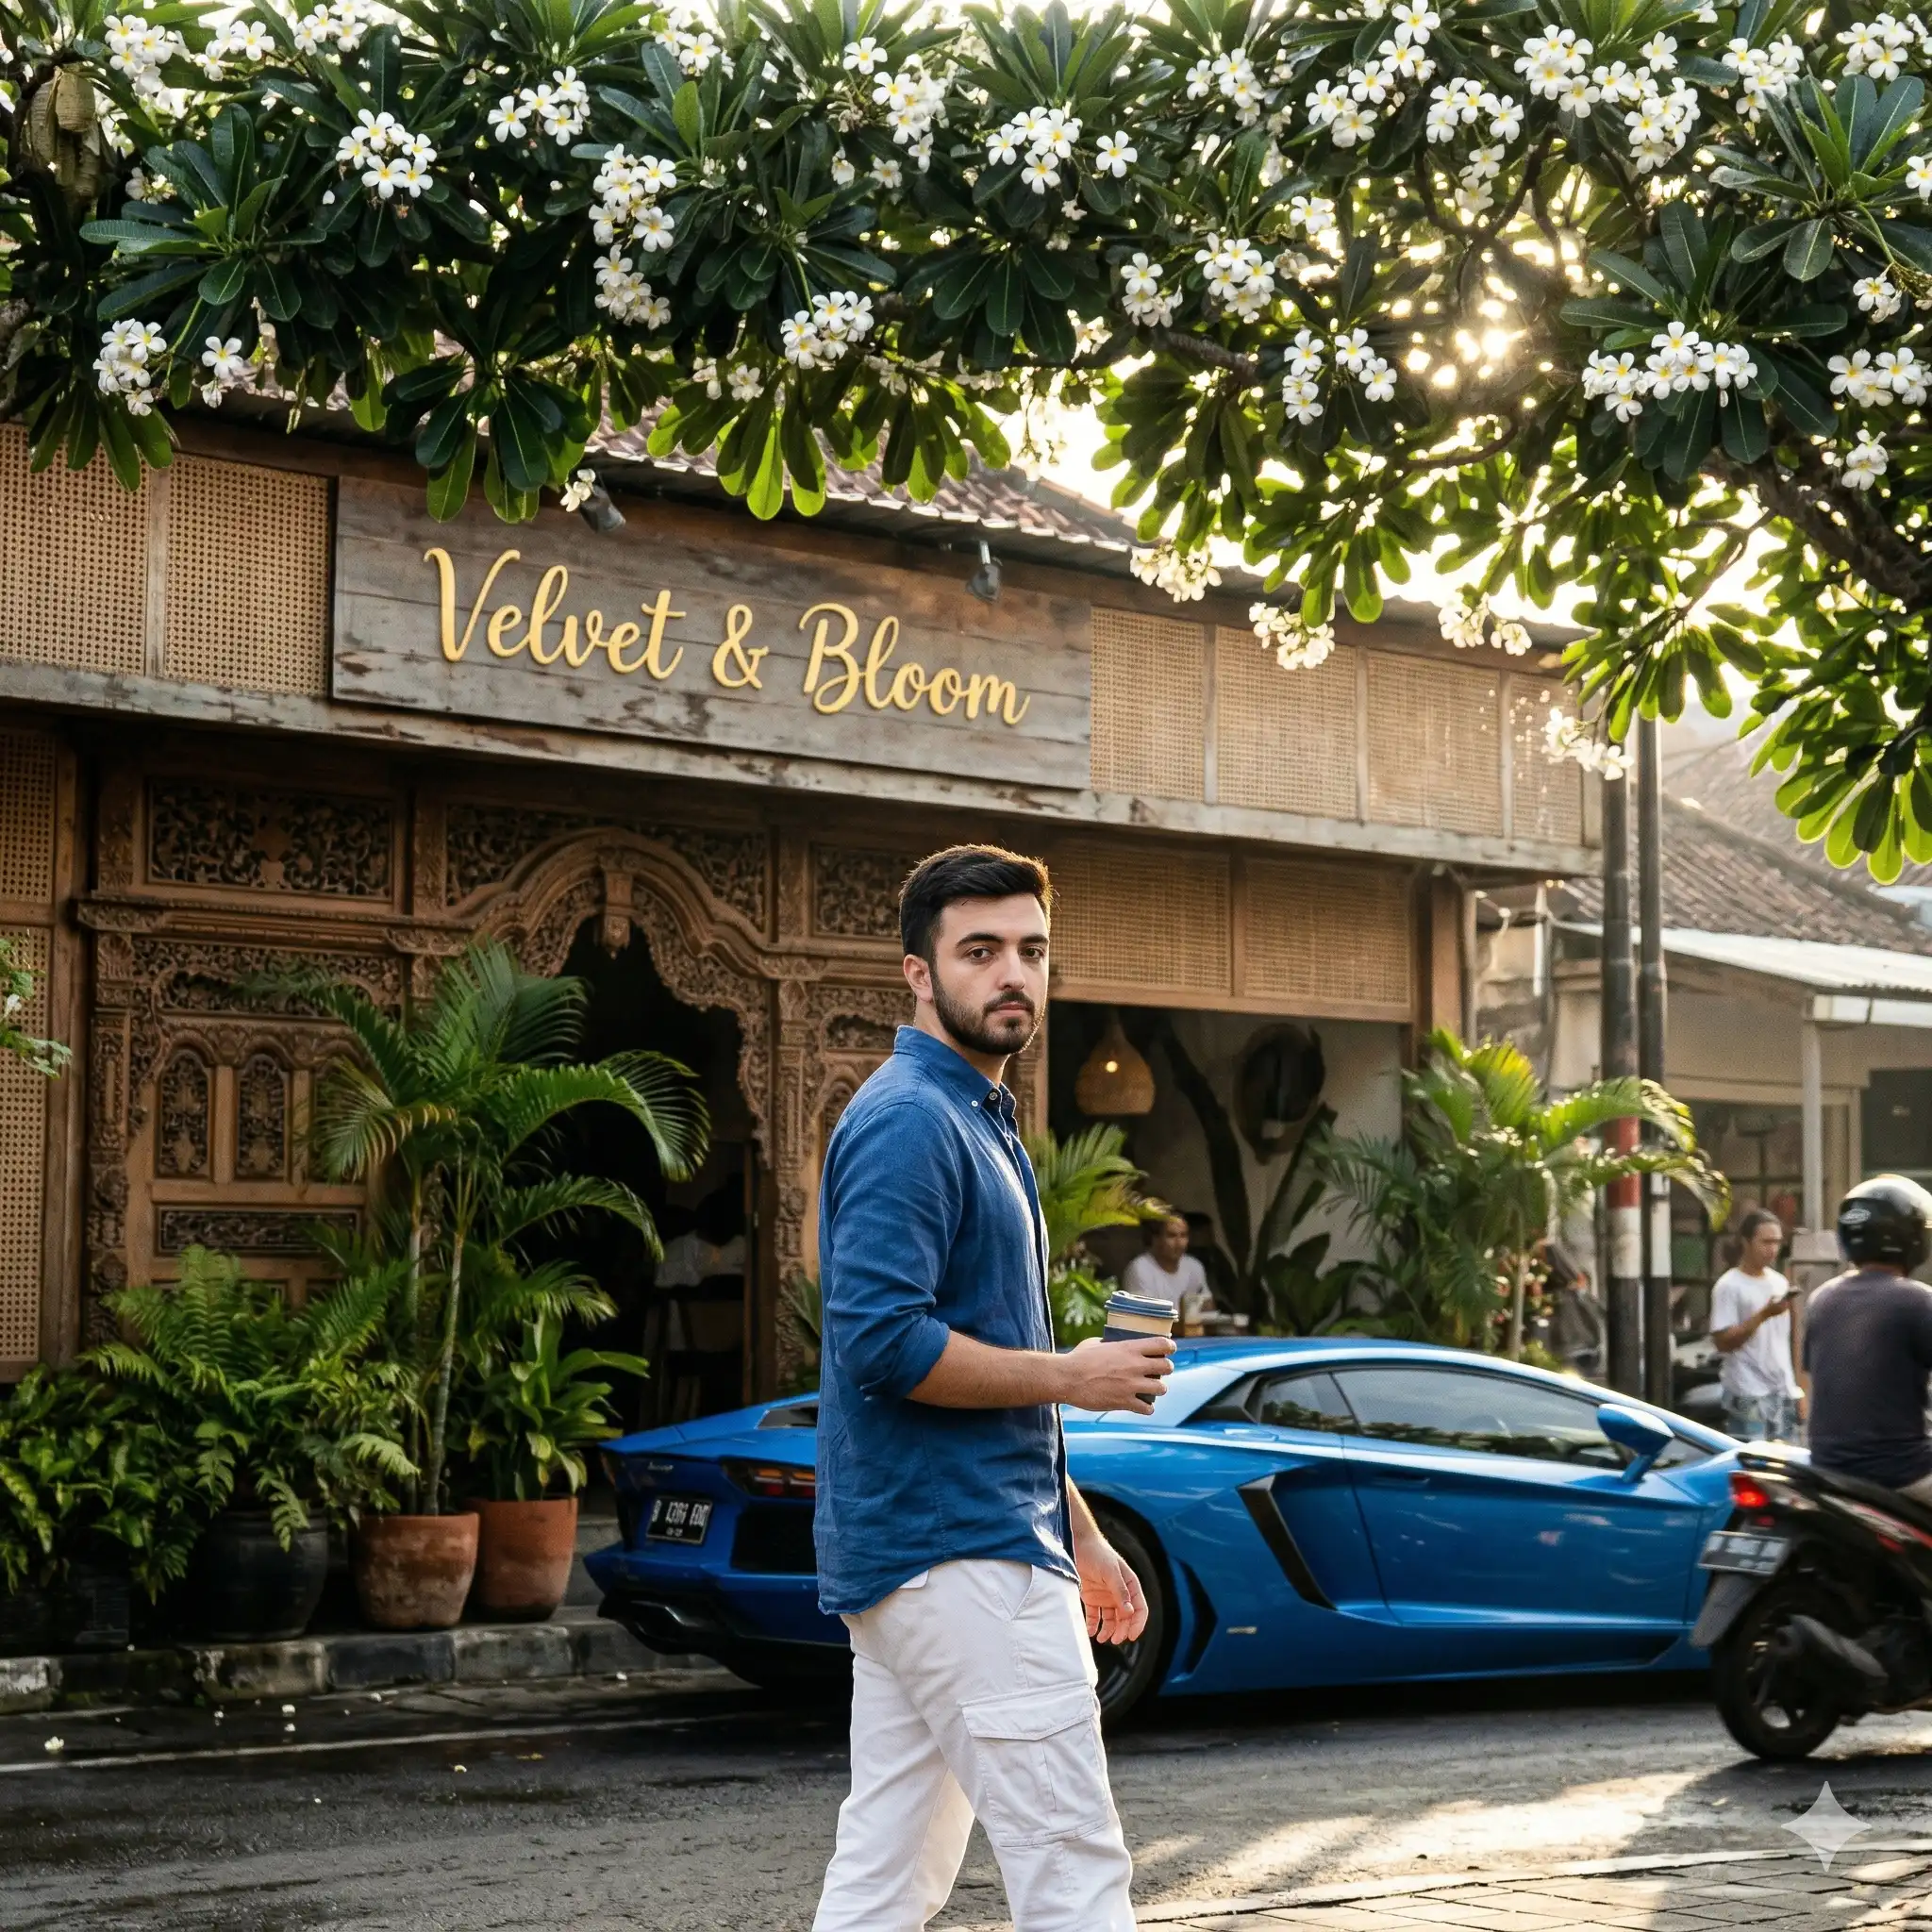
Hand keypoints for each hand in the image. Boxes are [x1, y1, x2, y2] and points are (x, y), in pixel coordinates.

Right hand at [1058, 1337, 1175, 1414]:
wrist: (1067, 1379)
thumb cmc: (1079, 1358)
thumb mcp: (1097, 1343)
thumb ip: (1112, 1344)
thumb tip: (1115, 1343)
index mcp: (1129, 1348)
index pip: (1162, 1344)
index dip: (1169, 1347)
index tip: (1169, 1350)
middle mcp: (1135, 1365)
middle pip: (1167, 1367)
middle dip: (1165, 1369)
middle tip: (1159, 1372)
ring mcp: (1131, 1384)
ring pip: (1162, 1388)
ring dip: (1158, 1389)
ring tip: (1152, 1390)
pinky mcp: (1125, 1401)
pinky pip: (1147, 1408)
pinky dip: (1147, 1408)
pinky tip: (1142, 1406)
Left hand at [1074, 1531, 1147, 1644]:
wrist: (1076, 1543)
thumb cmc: (1097, 1553)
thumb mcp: (1110, 1571)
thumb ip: (1120, 1591)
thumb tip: (1129, 1612)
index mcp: (1130, 1585)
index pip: (1140, 1609)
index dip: (1138, 1623)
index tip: (1132, 1636)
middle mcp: (1120, 1593)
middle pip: (1125, 1618)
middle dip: (1122, 1630)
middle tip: (1115, 1640)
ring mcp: (1105, 1596)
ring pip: (1111, 1620)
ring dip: (1109, 1631)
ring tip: (1101, 1638)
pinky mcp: (1091, 1597)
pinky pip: (1094, 1616)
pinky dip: (1093, 1626)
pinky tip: (1090, 1631)